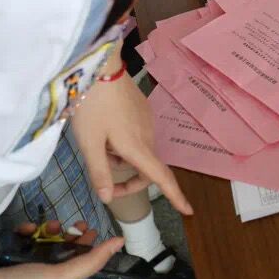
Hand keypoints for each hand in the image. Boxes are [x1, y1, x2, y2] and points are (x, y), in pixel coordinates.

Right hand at [0, 221, 121, 278]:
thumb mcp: (62, 276)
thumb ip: (91, 260)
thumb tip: (120, 242)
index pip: (77, 259)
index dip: (86, 242)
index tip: (89, 227)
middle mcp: (41, 270)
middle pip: (61, 245)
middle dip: (67, 232)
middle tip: (71, 223)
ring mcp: (23, 259)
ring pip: (43, 237)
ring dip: (48, 228)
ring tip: (47, 226)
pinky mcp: (6, 248)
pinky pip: (22, 234)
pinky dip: (25, 229)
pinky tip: (24, 228)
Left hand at [70, 74, 192, 215]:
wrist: (101, 68)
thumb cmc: (93, 106)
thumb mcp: (89, 143)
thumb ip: (99, 172)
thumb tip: (108, 198)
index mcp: (137, 147)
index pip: (160, 178)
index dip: (175, 196)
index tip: (188, 210)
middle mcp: (148, 136)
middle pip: (147, 168)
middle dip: (130, 181)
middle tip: (105, 184)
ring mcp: (147, 122)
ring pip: (140, 151)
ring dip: (124, 160)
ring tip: (98, 147)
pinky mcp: (142, 110)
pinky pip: (137, 136)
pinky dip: (124, 144)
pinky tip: (105, 132)